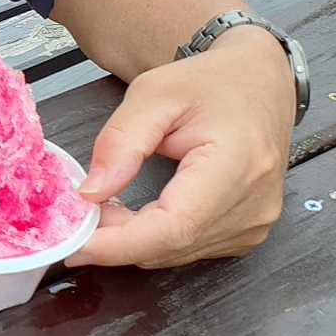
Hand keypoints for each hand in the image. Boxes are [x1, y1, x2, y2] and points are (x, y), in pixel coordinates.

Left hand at [73, 26, 294, 267]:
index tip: (77, 243)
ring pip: (175, 253)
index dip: (121, 244)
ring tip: (108, 204)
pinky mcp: (246, 233)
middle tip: (80, 212)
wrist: (257, 83)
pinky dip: (154, 238)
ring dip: (133, 239)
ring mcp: (253, 224)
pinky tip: (138, 213)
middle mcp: (253, 204)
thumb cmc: (213, 83)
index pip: (176, 226)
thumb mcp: (153, 94)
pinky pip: (188, 249)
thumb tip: (92, 192)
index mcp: (237, 164)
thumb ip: (120, 143)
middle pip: (171, 244)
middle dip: (116, 237)